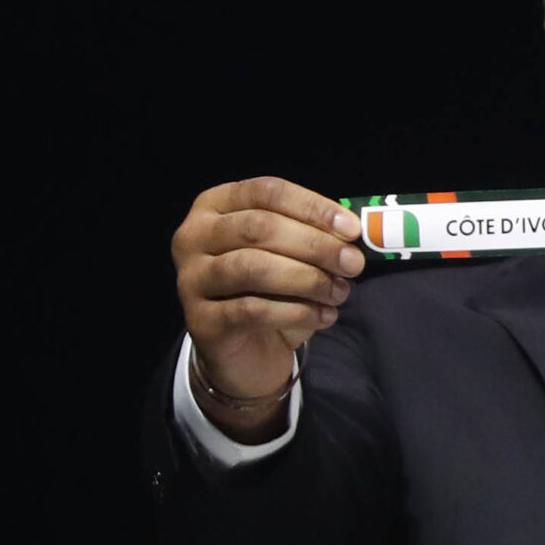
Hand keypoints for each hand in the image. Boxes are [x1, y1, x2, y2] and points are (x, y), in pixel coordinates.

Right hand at [172, 177, 366, 436]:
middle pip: (259, 228)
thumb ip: (314, 236)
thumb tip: (351, 235)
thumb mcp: (291, 256)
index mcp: (215, 206)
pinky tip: (324, 316)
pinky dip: (297, 312)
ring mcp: (191, 278)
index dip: (312, 207)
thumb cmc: (269, 293)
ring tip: (340, 292)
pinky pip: (253, 310)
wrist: (245, 352)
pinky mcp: (200, 320)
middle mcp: (193, 236)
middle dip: (315, 245)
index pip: (266, 192)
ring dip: (307, 279)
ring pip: (254, 267)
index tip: (352, 229)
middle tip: (353, 263)